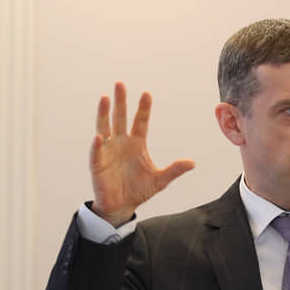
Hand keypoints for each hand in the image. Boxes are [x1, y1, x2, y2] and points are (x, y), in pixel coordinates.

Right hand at [89, 82, 194, 225]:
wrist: (122, 206)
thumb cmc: (139, 190)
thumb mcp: (160, 180)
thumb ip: (174, 170)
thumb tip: (193, 163)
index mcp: (137, 144)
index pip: (140, 122)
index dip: (143, 109)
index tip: (147, 93)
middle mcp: (121, 143)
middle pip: (120, 118)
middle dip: (121, 102)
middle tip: (120, 84)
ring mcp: (108, 152)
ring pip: (104, 128)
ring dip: (104, 114)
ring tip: (105, 98)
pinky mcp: (98, 164)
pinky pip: (97, 153)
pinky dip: (97, 145)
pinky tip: (99, 136)